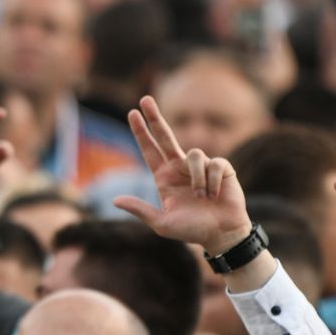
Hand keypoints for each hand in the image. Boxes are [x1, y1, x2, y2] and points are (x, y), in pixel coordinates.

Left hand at [113, 96, 251, 254]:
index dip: (141, 132)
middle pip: (165, 136)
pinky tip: (215, 194)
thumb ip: (140, 210)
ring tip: (203, 197)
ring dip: (197, 178)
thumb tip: (114, 200)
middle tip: (144, 99)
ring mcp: (200, 166)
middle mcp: (180, 168)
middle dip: (155, 117)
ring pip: (193, 154)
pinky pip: (213, 163)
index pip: (149, 150)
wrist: (221, 235)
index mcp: (164, 177)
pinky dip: (212, 180)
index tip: (132, 113)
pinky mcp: (221, 167)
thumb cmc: (192, 230)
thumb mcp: (161, 223)